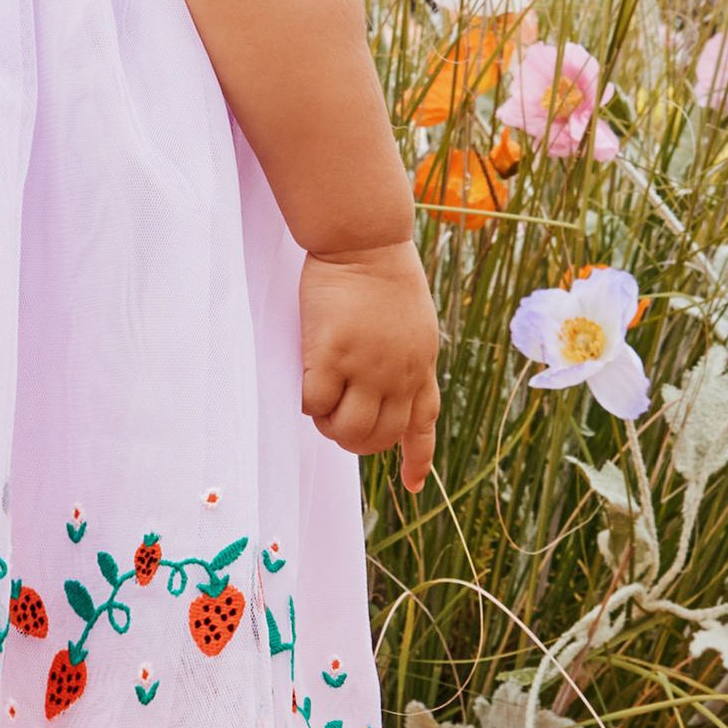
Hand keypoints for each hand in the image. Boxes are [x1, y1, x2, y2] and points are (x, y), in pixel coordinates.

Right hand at [298, 239, 440, 493]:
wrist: (365, 241)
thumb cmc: (382, 270)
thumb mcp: (413, 321)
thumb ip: (403, 355)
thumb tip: (382, 387)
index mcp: (421, 365)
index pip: (423, 423)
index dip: (417, 458)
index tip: (413, 486)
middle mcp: (400, 375)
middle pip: (379, 436)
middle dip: (354, 440)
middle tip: (333, 420)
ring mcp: (367, 368)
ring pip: (348, 430)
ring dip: (329, 427)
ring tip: (319, 405)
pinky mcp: (332, 356)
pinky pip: (314, 404)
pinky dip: (307, 404)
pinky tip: (303, 384)